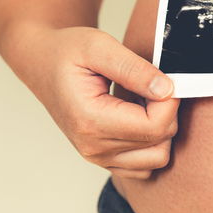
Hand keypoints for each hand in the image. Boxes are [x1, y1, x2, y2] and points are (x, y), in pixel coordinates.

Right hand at [30, 26, 180, 179]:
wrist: (42, 63)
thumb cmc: (66, 52)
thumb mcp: (99, 46)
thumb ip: (135, 69)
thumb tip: (167, 90)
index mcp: (90, 120)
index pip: (154, 126)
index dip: (170, 102)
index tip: (166, 80)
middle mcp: (93, 146)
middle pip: (159, 142)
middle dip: (167, 113)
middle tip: (152, 87)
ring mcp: (98, 157)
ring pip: (156, 158)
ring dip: (161, 130)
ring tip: (145, 103)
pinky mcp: (104, 159)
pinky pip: (144, 166)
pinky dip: (151, 144)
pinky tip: (139, 118)